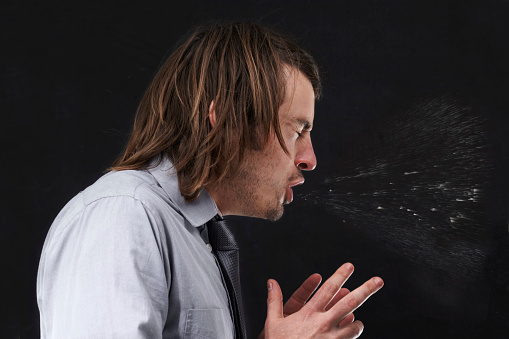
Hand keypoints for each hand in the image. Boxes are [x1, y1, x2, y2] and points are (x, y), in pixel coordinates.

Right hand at [263, 263, 382, 337]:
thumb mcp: (273, 322)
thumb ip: (274, 300)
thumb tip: (271, 283)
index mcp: (309, 314)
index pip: (329, 289)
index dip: (340, 275)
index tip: (349, 266)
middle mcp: (324, 324)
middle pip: (350, 302)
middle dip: (366, 289)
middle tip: (378, 281)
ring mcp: (332, 338)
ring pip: (355, 324)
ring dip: (358, 320)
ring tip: (359, 319)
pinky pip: (350, 338)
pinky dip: (353, 332)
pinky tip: (353, 330)